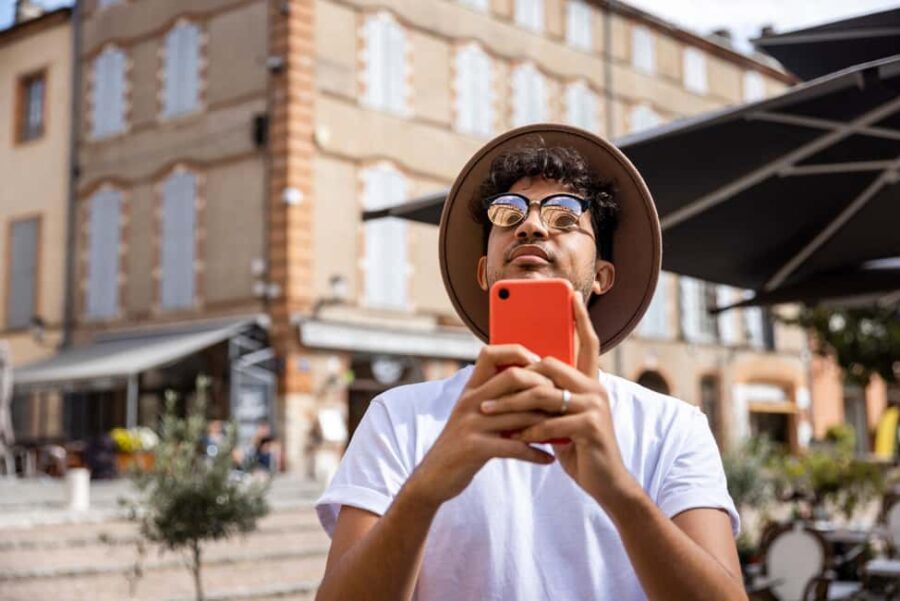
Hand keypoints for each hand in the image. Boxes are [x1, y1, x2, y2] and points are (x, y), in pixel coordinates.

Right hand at [408, 345, 556, 507]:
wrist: (433, 476)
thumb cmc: (461, 444)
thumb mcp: (472, 414)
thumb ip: (494, 399)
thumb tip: (532, 388)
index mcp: (470, 389)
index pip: (490, 354)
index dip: (517, 352)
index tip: (539, 365)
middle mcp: (470, 401)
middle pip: (512, 377)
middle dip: (542, 386)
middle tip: (561, 400)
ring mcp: (472, 423)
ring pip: (519, 414)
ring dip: (546, 423)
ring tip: (565, 430)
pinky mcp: (475, 448)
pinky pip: (514, 447)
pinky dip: (535, 453)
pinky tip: (548, 459)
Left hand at [479, 293, 636, 508]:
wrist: (606, 483)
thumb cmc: (579, 448)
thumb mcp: (563, 418)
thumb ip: (550, 397)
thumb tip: (521, 376)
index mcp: (591, 382)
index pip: (588, 343)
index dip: (580, 318)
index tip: (572, 295)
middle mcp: (596, 389)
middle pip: (551, 366)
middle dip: (517, 377)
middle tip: (488, 388)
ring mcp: (595, 407)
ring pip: (543, 395)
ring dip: (511, 406)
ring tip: (487, 413)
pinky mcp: (591, 428)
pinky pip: (549, 423)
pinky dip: (528, 431)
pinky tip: (513, 439)